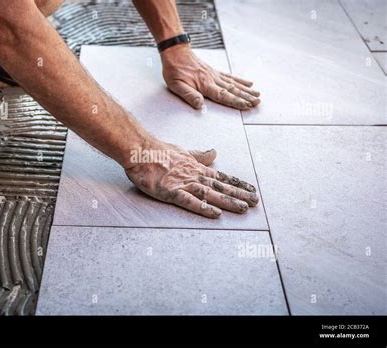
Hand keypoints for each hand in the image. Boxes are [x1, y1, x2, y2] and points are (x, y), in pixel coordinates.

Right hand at [124, 141, 258, 217]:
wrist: (140, 150)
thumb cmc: (159, 151)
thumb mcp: (183, 152)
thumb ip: (199, 155)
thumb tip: (214, 153)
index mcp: (196, 168)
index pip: (221, 177)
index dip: (237, 184)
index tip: (251, 189)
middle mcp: (194, 176)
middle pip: (220, 187)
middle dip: (239, 194)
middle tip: (256, 202)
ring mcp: (183, 184)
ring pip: (210, 194)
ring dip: (227, 201)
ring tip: (243, 208)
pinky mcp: (171, 192)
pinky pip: (189, 201)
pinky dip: (202, 207)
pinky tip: (215, 214)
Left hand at [161, 44, 260, 109]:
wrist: (175, 52)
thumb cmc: (174, 70)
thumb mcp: (177, 85)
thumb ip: (189, 95)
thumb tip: (200, 105)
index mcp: (205, 85)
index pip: (223, 95)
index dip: (235, 102)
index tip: (246, 106)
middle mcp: (213, 79)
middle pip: (233, 90)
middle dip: (246, 97)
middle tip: (258, 102)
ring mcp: (215, 75)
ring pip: (234, 84)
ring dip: (247, 91)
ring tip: (258, 95)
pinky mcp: (214, 71)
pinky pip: (230, 77)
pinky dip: (241, 81)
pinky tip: (249, 84)